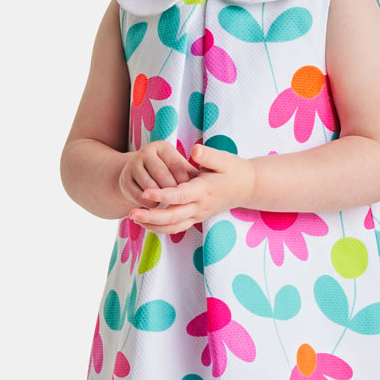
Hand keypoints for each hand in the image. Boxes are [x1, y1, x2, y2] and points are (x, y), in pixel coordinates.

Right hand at [118, 140, 199, 210]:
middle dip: (172, 190)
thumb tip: (205, 180)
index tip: (191, 192)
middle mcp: (145, 152)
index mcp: (161, 147)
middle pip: (161, 174)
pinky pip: (138, 196)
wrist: (140, 175)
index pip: (176, 164)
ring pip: (149, 186)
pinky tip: (157, 207)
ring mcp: (132, 165)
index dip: (184, 180)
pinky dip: (149, 205)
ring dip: (161, 199)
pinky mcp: (124, 181)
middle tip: (181, 202)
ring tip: (170, 206)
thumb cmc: (169, 172)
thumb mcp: (179, 167)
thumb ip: (191, 172)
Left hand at [128, 143, 255, 233]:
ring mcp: (198, 215)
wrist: (248, 187)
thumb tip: (195, 150)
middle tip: (131, 212)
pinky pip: (176, 228)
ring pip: (173, 227)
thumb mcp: (224, 159)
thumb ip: (208, 155)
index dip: (162, 196)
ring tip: (133, 217)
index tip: (145, 192)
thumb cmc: (235, 170)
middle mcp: (200, 206)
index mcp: (204, 190)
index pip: (180, 196)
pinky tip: (145, 221)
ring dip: (152, 225)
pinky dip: (160, 228)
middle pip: (173, 217)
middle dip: (151, 217)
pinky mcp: (196, 218)